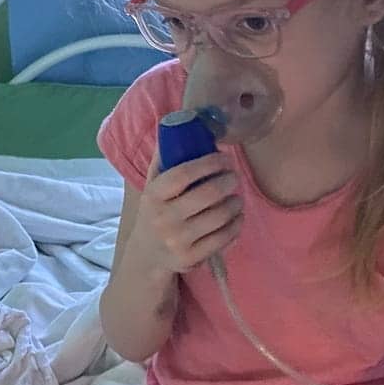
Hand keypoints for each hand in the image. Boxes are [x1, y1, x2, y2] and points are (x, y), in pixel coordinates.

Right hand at [127, 150, 243, 275]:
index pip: (184, 173)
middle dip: (228, 181)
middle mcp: (163, 219)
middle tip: (233, 177)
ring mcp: (178, 241)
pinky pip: (224, 238)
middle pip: (208, 194)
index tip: (224, 158)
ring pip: (220, 216)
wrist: (147, 254)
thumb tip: (181, 126)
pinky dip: (236, 224)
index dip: (209, 162)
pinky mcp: (191, 258)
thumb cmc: (156, 211)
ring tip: (236, 197)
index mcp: (153, 195)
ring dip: (235, 203)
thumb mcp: (152, 185)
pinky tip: (236, 217)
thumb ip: (165, 159)